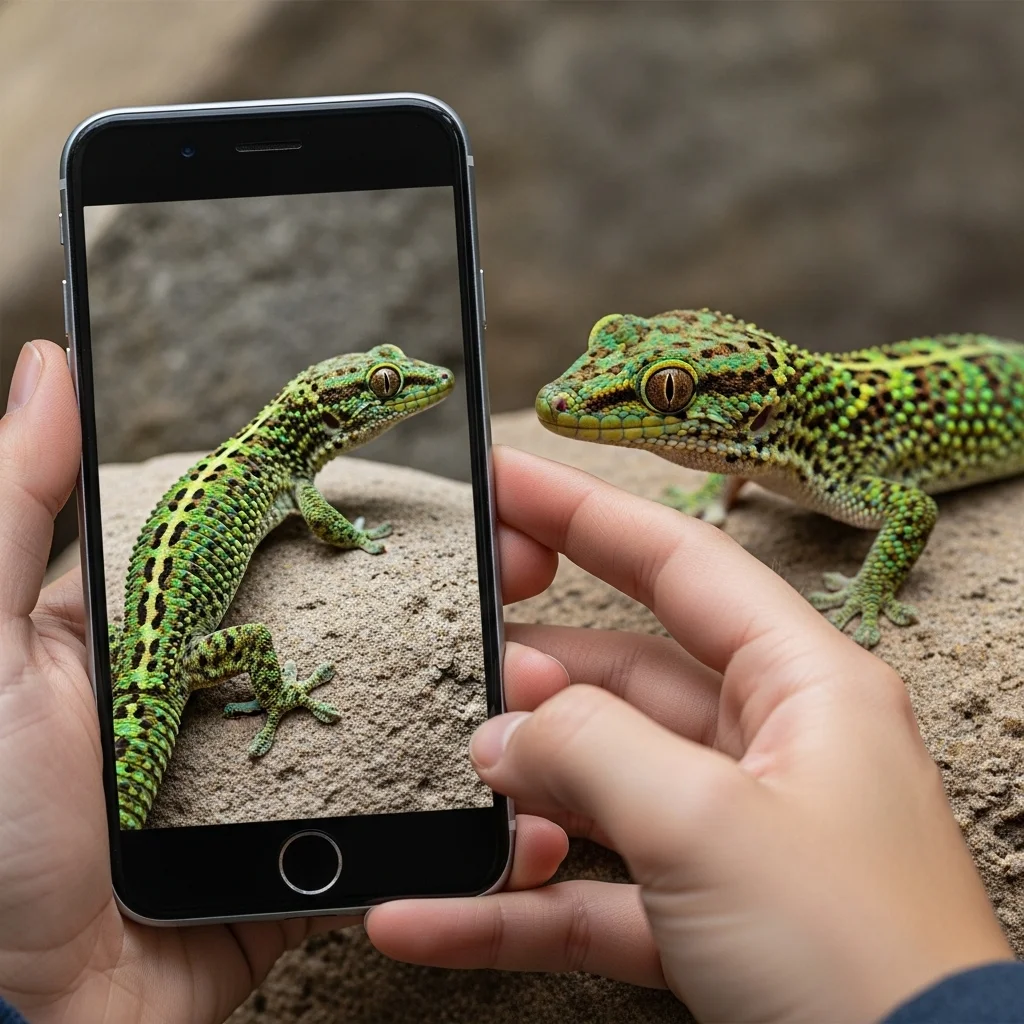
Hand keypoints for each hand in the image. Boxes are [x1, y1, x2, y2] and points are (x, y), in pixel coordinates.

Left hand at [0, 342, 567, 1022]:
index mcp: (182, 626)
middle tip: (526, 566)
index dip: (364, 493)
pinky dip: (460, 834)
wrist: (11, 1011)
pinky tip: (529, 817)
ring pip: (400, 726)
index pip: (289, 539)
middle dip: (457, 593)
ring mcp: (282, 780)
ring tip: (549, 680)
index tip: (434, 453)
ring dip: (480, 710)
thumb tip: (52, 360)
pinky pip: (394, 837)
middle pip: (367, 627)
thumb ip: (23, 498)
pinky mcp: (307, 866)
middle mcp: (243, 690)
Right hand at [368, 446, 1013, 1022]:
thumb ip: (590, 753)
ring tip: (459, 796)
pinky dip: (513, 902)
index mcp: (802, 684)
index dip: (584, 513)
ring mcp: (730, 833)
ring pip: (600, 785)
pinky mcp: (700, 916)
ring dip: (523, 796)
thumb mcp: (707, 826)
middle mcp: (769, 745)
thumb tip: (504, 734)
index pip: (676, 564)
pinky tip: (431, 913)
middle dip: (541, 675)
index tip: (504, 484)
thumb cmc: (855, 958)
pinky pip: (589, 890)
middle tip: (466, 659)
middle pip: (625, 674)